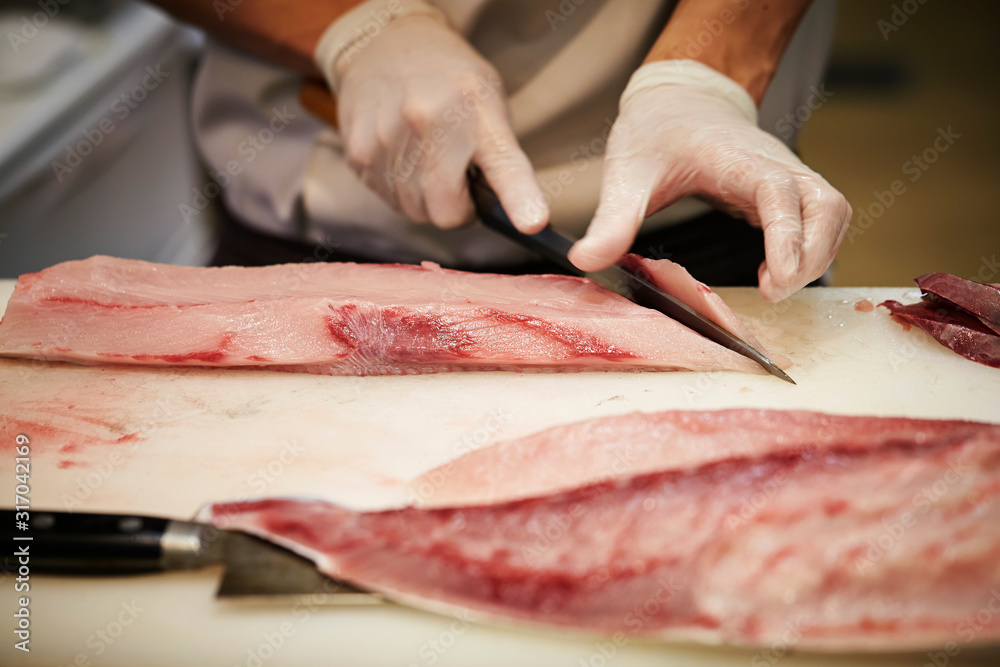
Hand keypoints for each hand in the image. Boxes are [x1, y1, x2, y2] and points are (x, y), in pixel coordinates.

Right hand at [316, 3, 546, 230]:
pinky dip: (398, 188)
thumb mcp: (489, 104)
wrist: (387, 44)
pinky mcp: (358, 153)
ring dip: (423, 198)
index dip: (520, 199)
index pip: (504, 166)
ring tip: (425, 157)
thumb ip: (501, 158)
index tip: (533, 224)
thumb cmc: (451, 83)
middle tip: (457, 179)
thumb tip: (512, 217)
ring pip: (413, 211)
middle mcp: (430, 122)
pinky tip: (401, 155)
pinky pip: (387, 199)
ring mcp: (387, 138)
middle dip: (455, 208)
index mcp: (478, 111)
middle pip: (446, 213)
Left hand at [569, 60, 851, 301]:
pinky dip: (811, 247)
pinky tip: (775, 272)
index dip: (787, 236)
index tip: (776, 278)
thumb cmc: (655, 133)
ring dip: (817, 254)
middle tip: (772, 292)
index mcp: (736, 158)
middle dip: (809, 256)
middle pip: (826, 206)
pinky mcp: (788, 187)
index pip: (780, 191)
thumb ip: (612, 220)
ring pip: (832, 212)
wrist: (678, 99)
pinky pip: (821, 216)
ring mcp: (787, 173)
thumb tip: (584, 261)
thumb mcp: (626, 174)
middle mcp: (774, 163)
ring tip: (775, 286)